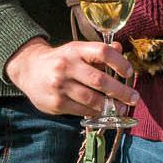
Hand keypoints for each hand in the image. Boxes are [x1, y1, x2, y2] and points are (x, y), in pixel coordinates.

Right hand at [4, 38, 136, 119]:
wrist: (29, 69)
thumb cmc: (61, 60)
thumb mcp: (77, 50)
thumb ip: (98, 52)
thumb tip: (120, 50)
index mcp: (75, 49)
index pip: (102, 52)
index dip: (119, 62)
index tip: (130, 73)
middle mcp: (67, 66)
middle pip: (99, 79)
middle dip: (120, 91)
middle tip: (134, 98)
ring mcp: (60, 85)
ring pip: (91, 99)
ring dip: (111, 106)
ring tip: (123, 109)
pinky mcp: (57, 103)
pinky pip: (82, 110)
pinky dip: (96, 113)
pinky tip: (105, 113)